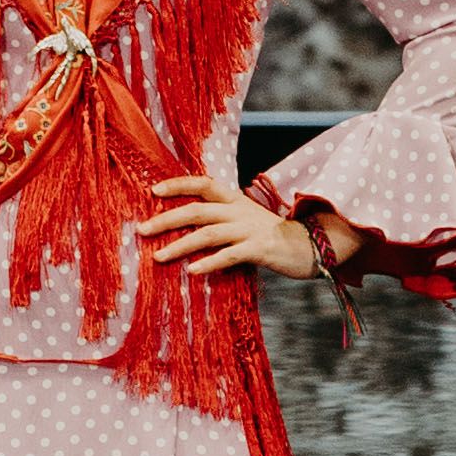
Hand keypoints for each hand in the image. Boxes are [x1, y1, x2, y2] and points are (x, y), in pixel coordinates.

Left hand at [135, 176, 360, 279]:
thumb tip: (189, 229)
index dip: (178, 184)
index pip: (202, 184)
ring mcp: (249, 230)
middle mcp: (239, 211)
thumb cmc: (274, 237)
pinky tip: (193, 272)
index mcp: (235, 201)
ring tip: (158, 257)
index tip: (153, 190)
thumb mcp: (247, 221)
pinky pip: (230, 255)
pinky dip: (210, 263)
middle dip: (166, 219)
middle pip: (197, 211)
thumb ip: (222, 221)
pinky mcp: (260, 249)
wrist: (313, 245)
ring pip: (208, 234)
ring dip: (180, 245)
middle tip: (141, 230)